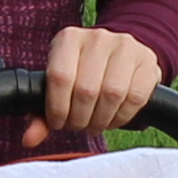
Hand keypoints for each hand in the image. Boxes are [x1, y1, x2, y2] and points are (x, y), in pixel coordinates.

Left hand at [33, 25, 161, 145]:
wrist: (120, 54)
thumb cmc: (82, 73)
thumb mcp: (59, 85)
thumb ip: (41, 112)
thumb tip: (29, 139)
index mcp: (69, 39)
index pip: (60, 77)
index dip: (58, 108)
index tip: (58, 123)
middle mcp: (97, 38)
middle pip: (86, 89)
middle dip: (80, 118)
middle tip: (78, 126)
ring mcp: (126, 47)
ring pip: (112, 94)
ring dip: (101, 120)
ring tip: (94, 124)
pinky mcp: (147, 62)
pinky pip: (135, 98)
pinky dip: (122, 117)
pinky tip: (112, 118)